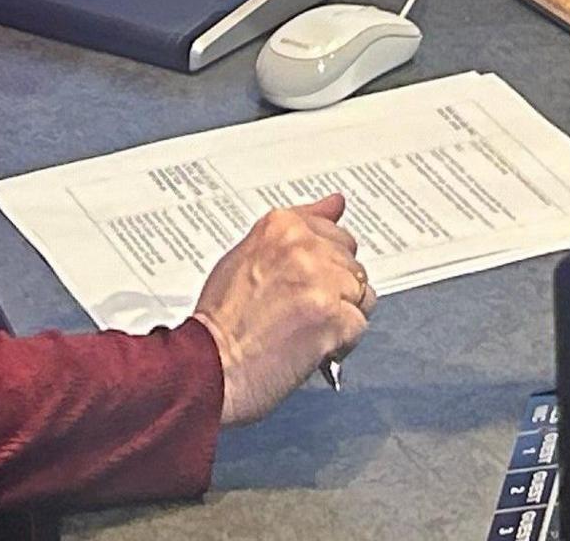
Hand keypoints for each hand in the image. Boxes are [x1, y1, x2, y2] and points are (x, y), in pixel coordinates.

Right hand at [192, 192, 370, 427]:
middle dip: (334, 289)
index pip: (334, 233)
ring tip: (303, 329)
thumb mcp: (248, 255)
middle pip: (350, 264)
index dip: (323, 266)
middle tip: (299, 311)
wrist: (209, 365)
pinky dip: (340, 341)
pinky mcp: (336, 317)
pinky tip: (309, 345)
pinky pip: (358, 325)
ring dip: (341, 314)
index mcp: (283, 227)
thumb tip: (336, 203)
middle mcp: (305, 247)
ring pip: (361, 294)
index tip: (308, 282)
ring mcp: (323, 282)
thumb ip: (298, 229)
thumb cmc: (221, 320)